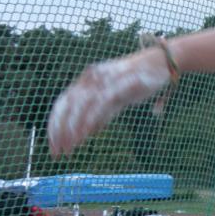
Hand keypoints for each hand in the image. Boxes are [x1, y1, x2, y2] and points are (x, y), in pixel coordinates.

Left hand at [48, 49, 169, 156]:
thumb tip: (87, 132)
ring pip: (80, 106)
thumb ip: (101, 114)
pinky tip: (84, 136)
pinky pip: (99, 104)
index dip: (55, 125)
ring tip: (69, 149)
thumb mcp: (115, 100)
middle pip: (66, 106)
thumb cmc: (138, 81)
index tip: (53, 146)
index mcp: (87, 80)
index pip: (62, 104)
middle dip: (58, 131)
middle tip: (57, 153)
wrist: (161, 62)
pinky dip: (89, 121)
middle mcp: (91, 78)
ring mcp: (105, 80)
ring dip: (72, 129)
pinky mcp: (119, 84)